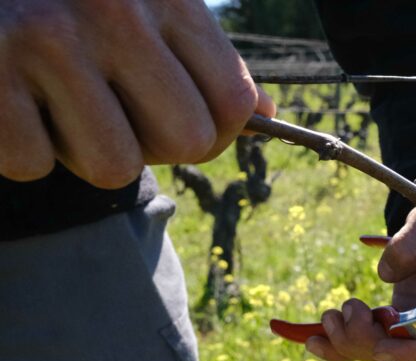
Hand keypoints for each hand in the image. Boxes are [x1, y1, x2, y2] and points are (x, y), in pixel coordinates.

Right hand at [0, 0, 275, 187]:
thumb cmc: (67, 2)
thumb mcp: (144, 5)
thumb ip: (200, 56)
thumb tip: (267, 115)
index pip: (233, 102)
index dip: (215, 131)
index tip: (179, 119)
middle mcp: (112, 12)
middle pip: (186, 143)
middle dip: (152, 144)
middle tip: (111, 108)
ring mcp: (46, 42)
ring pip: (114, 167)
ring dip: (84, 151)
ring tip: (56, 100)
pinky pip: (33, 164)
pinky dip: (22, 146)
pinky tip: (11, 98)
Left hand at [306, 191, 415, 360]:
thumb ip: (412, 244)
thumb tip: (384, 274)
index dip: (405, 351)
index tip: (379, 348)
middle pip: (395, 351)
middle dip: (361, 339)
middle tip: (343, 309)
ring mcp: (407, 330)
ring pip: (373, 352)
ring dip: (344, 340)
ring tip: (329, 315)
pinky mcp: (387, 325)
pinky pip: (361, 342)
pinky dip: (335, 343)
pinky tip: (309, 339)